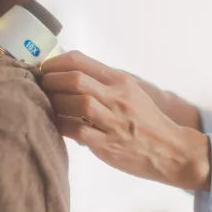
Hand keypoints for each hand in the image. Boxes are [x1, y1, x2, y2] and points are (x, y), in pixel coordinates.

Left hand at [41, 50, 211, 190]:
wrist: (170, 150)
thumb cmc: (146, 120)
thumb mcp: (130, 91)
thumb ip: (103, 82)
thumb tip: (68, 73)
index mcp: (120, 81)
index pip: (81, 61)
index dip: (56, 62)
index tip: (45, 68)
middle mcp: (117, 98)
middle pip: (75, 80)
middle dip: (51, 80)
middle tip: (42, 85)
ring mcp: (113, 121)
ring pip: (76, 103)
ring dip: (54, 102)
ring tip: (47, 103)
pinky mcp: (107, 144)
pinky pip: (77, 131)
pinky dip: (61, 125)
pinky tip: (56, 124)